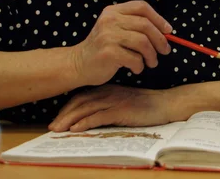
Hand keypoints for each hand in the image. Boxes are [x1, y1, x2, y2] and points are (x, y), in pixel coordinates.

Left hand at [48, 85, 170, 131]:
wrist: (167, 103)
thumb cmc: (149, 104)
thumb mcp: (127, 100)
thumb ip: (112, 103)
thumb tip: (95, 113)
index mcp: (110, 89)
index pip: (83, 96)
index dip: (68, 107)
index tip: (58, 118)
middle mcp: (110, 93)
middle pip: (81, 102)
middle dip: (64, 114)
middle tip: (52, 126)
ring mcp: (115, 101)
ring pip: (86, 109)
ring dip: (69, 120)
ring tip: (57, 130)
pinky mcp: (121, 110)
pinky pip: (99, 117)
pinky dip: (85, 123)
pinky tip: (75, 129)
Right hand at [70, 0, 172, 86]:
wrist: (78, 64)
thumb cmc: (104, 48)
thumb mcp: (115, 29)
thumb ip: (135, 26)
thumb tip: (166, 31)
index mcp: (113, 11)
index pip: (142, 7)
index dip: (159, 18)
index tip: (168, 31)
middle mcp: (110, 20)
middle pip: (145, 25)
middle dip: (160, 40)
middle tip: (165, 51)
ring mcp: (107, 36)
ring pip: (143, 42)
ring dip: (152, 55)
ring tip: (151, 62)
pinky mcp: (108, 53)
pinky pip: (135, 58)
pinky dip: (140, 66)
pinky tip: (136, 68)